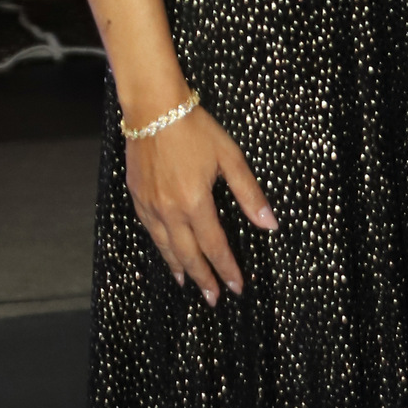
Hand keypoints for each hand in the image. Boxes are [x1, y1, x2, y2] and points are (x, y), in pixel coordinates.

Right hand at [126, 105, 276, 302]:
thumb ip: (249, 194)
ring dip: (179, 268)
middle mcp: (170, 210)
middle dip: (203, 279)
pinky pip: (150, 231)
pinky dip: (160, 247)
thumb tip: (270, 224)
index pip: (215, 247)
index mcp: (195, 203)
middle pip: (188, 255)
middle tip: (213, 298)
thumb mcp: (230, 158)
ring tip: (187, 283)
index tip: (236, 287)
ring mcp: (150, 205)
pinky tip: (166, 251)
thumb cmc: (194, 129)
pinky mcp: (137, 196)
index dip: (227, 269)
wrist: (153, 108)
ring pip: (165, 247)